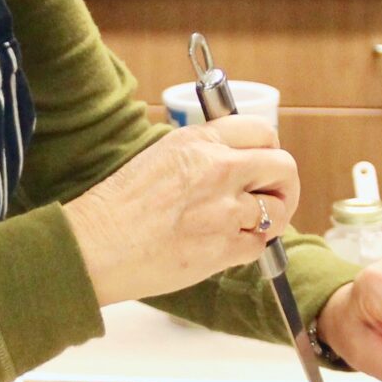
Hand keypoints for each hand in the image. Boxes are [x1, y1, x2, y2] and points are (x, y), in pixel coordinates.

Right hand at [63, 115, 299, 307]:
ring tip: (242, 228)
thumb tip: (235, 161)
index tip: (265, 165)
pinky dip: (247, 248)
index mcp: (201, 141)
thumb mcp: (160, 155)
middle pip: (283, 168)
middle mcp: (219, 169)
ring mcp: (225, 209)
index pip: (263, 132)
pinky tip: (223, 247)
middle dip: (284, 185)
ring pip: (276, 212)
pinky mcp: (224, 247)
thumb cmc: (118, 205)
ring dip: (266, 222)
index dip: (270, 151)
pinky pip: (258, 246)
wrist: (97, 244)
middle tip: (273, 199)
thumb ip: (202, 153)